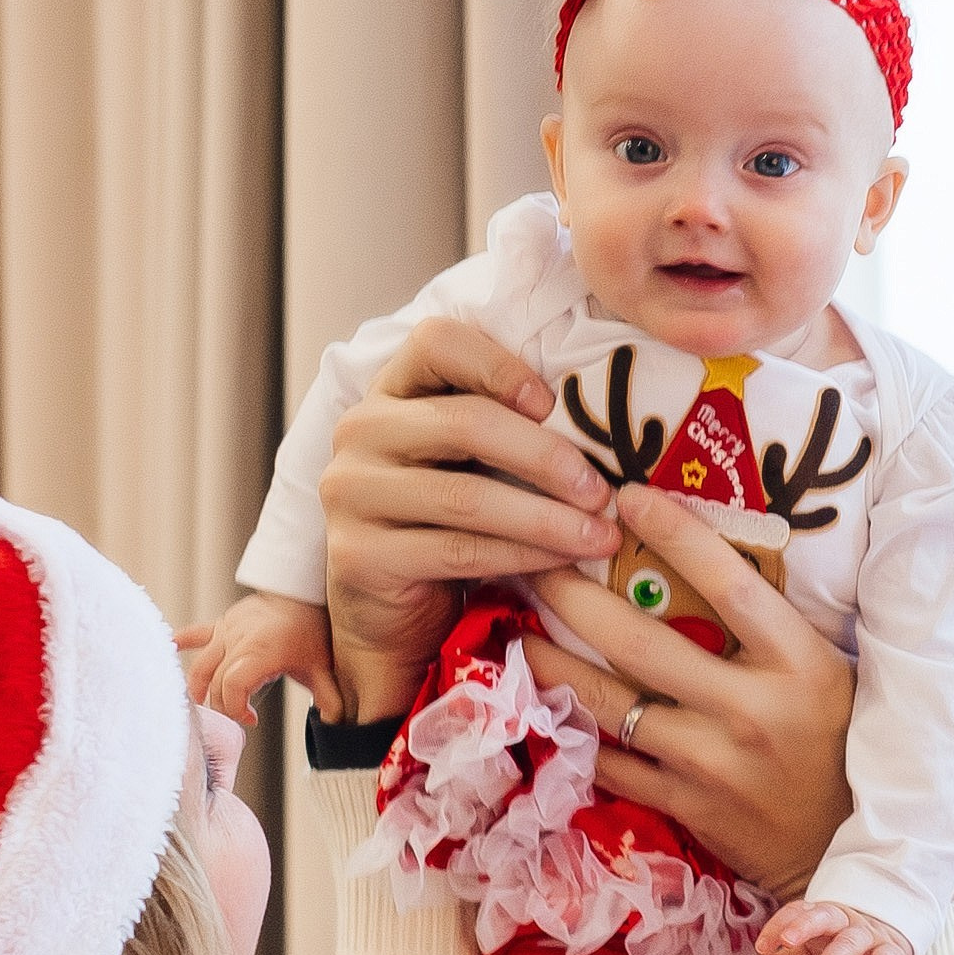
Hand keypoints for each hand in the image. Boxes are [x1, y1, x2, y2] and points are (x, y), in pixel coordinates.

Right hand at [174, 592, 343, 723]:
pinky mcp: (221, 625)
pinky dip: (180, 644)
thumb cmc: (311, 630)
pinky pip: (194, 634)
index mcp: (259, 653)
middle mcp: (237, 642)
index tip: (251, 719)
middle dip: (221, 707)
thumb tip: (335, 721)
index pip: (232, 687)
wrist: (300, 592)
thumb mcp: (321, 665)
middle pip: (214, 683)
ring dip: (198, 690)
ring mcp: (226, 632)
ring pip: (200, 666)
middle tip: (233, 719)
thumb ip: (328, 696)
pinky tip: (166, 651)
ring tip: (203, 706)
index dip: (235, 709)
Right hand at [319, 320, 622, 723]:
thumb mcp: (467, 463)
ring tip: (601, 534)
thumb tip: (604, 417)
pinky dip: (521, 555)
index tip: (552, 403)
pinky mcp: (358, 554)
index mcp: (390, 391)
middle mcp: (359, 432)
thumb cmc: (445, 523)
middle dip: (545, 456)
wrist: (388, 612)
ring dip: (546, 517)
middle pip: (464, 423)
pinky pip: (457, 549)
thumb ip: (504, 426)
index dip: (498, 364)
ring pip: (466, 496)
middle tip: (603, 489)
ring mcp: (350, 493)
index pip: (435, 342)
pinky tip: (563, 561)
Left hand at [520, 490, 855, 898]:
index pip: (729, 583)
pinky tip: (548, 702)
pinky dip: (577, 730)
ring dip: (553, 663)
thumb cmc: (840, 743)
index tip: (626, 496)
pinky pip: (613, 763)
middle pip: (641, 642)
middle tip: (535, 560)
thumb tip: (702, 558)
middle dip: (575, 596)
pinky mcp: (686, 807)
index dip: (675, 534)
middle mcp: (751, 710)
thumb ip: (772, 627)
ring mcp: (712, 764)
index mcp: (798, 664)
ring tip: (519, 630)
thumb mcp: (827, 671)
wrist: (849, 843)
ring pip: (610, 704)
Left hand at [753, 898, 913, 954]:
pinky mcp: (891, 951)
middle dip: (804, 926)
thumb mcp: (810, 951)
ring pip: (850, 942)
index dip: (778, 925)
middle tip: (786, 943)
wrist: (890, 936)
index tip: (762, 948)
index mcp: (820, 914)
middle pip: (824, 916)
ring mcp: (869, 933)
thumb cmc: (839, 943)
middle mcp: (844, 919)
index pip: (797, 910)